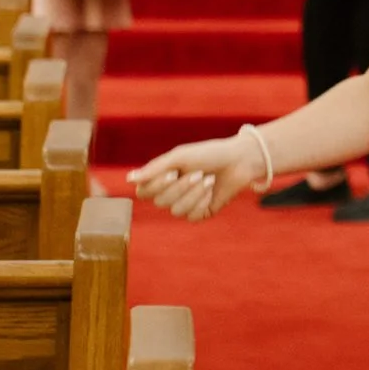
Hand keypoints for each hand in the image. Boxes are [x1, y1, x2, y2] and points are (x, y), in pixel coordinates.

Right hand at [130, 133, 268, 220]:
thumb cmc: (208, 154)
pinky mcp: (201, 213)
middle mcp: (170, 193)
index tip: (172, 172)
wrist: (239, 160)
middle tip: (199, 172)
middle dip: (181, 187)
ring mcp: (185, 204)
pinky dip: (203, 201)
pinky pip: (192, 216)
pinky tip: (212, 190)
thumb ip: (154, 169)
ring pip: (176, 211)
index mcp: (162, 178)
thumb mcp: (180, 157)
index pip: (143, 192)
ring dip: (194, 194)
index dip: (156, 186)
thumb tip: (129, 179)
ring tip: (209, 179)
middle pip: (161, 202)